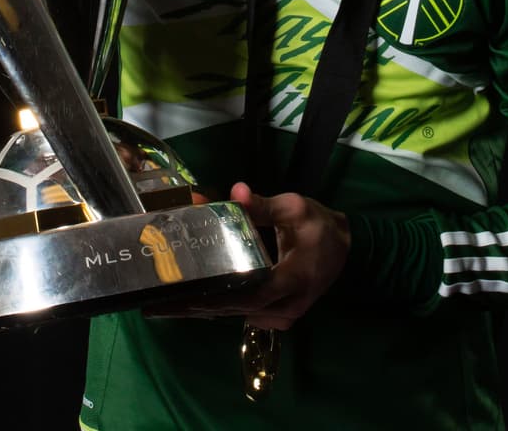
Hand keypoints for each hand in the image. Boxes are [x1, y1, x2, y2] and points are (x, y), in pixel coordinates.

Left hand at [145, 182, 351, 330]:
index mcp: (292, 279)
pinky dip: (220, 306)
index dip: (216, 296)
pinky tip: (194, 299)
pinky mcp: (276, 316)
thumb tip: (235, 192)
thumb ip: (263, 205)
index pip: (250, 294)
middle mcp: (285, 306)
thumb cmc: (320, 227)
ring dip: (205, 306)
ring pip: (236, 315)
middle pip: (234, 309)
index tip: (182, 294)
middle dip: (197, 304)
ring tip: (167, 300)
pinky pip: (243, 313)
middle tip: (158, 301)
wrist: (349, 249)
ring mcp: (281, 316)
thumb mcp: (296, 209)